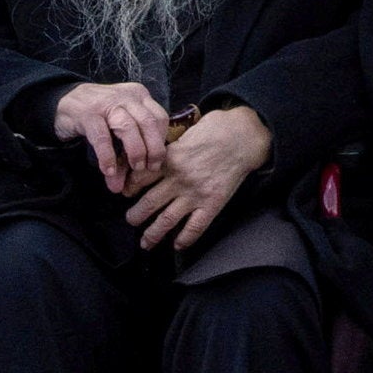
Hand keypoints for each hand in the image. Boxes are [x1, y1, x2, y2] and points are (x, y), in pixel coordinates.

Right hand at [55, 78, 178, 190]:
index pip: (160, 118)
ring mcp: (107, 104)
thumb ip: (123, 154)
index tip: (157, 161)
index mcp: (139, 96)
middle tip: (150, 170)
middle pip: (149, 122)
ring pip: (129, 128)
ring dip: (135, 152)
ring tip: (135, 170)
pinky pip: (102, 138)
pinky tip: (109, 171)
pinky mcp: (88, 114)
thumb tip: (122, 186)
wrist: (64, 103)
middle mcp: (127, 97)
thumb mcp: (115, 131)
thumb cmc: (97, 117)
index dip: (162, 141)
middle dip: (154, 149)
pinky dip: (108, 156)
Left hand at [125, 101, 273, 252]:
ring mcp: (195, 193)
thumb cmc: (218, 127)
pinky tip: (178, 245)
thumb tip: (154, 154)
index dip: (128, 188)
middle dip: (135, 216)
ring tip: (145, 241)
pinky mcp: (212, 202)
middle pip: (148, 204)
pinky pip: (195, 227)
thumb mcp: (187, 130)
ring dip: (152, 234)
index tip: (126, 193)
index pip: (139, 179)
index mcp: (170, 158)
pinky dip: (184, 239)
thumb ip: (170, 146)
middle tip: (131, 220)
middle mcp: (179, 178)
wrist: (247, 134)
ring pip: (166, 220)